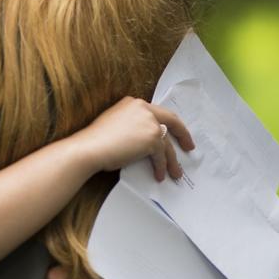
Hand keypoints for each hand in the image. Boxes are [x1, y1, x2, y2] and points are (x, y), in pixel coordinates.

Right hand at [74, 96, 193, 180]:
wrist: (89, 148)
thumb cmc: (95, 140)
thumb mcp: (115, 123)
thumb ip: (131, 124)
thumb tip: (142, 140)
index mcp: (133, 103)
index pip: (157, 112)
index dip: (167, 123)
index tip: (173, 132)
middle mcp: (144, 109)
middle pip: (171, 121)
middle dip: (182, 135)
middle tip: (188, 146)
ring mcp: (149, 123)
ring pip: (167, 144)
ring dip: (172, 160)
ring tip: (176, 173)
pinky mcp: (152, 139)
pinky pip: (161, 156)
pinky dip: (162, 167)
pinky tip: (160, 175)